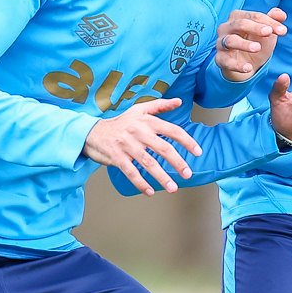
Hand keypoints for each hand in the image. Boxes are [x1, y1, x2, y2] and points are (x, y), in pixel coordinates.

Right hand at [85, 96, 199, 194]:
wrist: (93, 132)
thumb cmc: (120, 122)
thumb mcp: (139, 110)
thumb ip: (160, 106)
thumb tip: (179, 101)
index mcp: (147, 121)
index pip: (172, 130)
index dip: (187, 141)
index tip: (198, 152)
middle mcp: (139, 132)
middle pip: (163, 148)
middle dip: (178, 162)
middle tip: (188, 174)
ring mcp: (127, 145)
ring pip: (148, 163)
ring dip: (162, 177)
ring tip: (173, 188)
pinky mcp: (117, 157)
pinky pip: (131, 172)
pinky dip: (140, 183)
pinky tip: (149, 191)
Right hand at [215, 7, 286, 81]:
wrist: (248, 64)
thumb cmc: (256, 42)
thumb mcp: (266, 31)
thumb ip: (273, 21)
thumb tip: (282, 15)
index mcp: (237, 17)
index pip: (254, 16)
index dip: (269, 22)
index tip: (283, 31)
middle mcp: (226, 28)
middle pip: (240, 24)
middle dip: (255, 27)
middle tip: (269, 33)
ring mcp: (221, 43)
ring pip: (230, 41)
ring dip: (244, 44)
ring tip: (257, 48)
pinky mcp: (220, 59)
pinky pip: (226, 61)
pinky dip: (237, 65)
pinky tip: (248, 67)